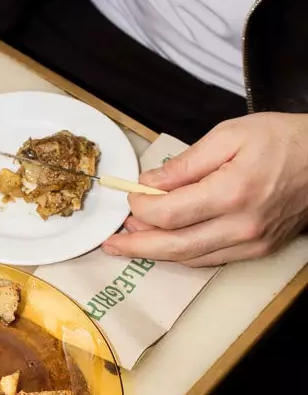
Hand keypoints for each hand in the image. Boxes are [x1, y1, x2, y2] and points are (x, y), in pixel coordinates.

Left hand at [103, 113, 307, 265]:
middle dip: (136, 246)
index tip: (130, 197)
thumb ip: (185, 164)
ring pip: (191, 258)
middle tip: (110, 243)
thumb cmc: (283, 140)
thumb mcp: (230, 136)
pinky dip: (183, 253)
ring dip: (156, 252)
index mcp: (233, 192)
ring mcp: (251, 243)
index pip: (169, 214)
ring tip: (130, 242)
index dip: (141, 209)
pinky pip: (210, 259)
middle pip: (175, 247)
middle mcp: (242, 226)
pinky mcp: (258, 250)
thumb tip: (148, 183)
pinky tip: (166, 243)